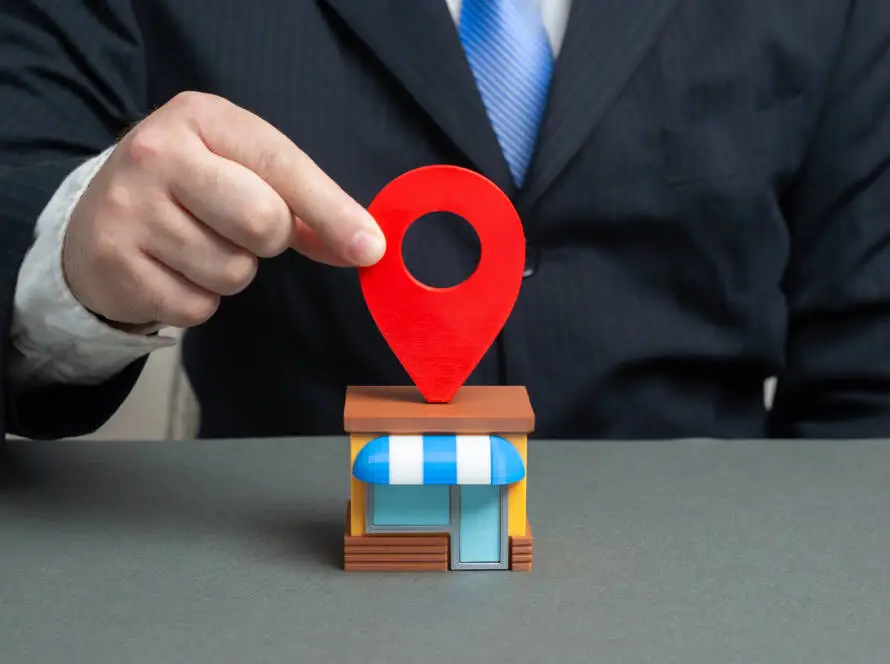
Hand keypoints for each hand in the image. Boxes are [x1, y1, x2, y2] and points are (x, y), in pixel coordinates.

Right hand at [62, 91, 384, 328]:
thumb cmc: (192, 189)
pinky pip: (197, 307)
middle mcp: (156, 153)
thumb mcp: (242, 170)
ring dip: (233, 272)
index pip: (283, 166)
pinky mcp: (114, 263)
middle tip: (240, 229)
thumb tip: (364, 246)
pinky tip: (172, 269)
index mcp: (201, 117)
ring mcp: (128, 208)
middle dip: (271, 240)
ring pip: (233, 272)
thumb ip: (304, 204)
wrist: (98, 217)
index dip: (332, 211)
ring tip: (197, 245)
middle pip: (263, 222)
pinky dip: (199, 299)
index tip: (370, 248)